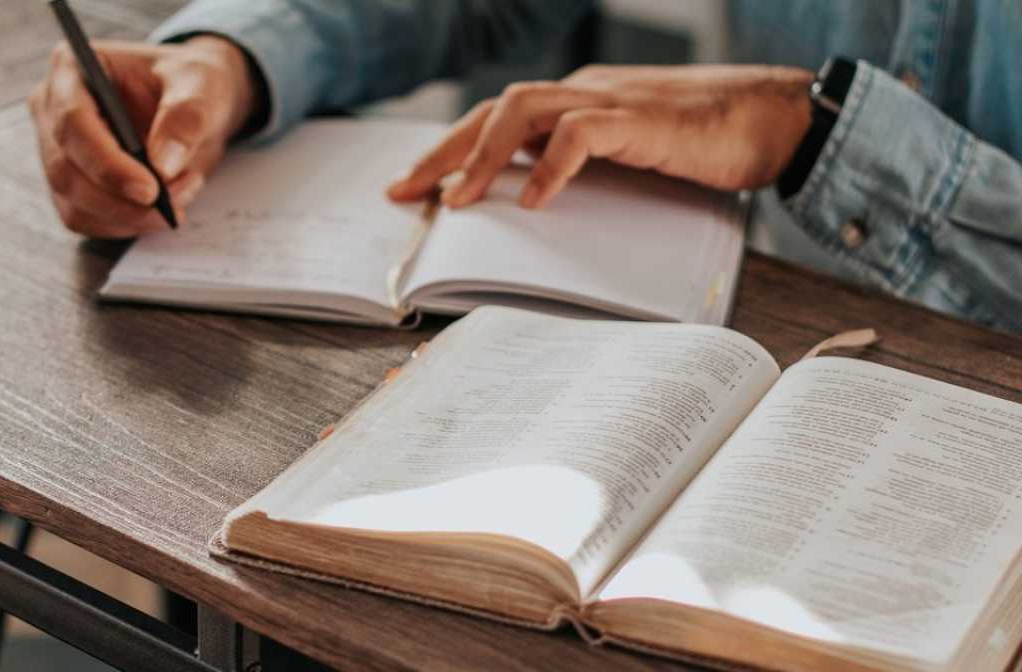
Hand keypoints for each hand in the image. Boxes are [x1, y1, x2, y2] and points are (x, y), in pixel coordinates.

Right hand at [28, 36, 257, 237]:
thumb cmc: (189, 82)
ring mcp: (58, 152)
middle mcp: (52, 111)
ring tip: (181, 193)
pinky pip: (90, 221)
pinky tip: (164, 204)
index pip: (72, 123)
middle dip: (123, 200)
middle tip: (175, 201)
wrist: (196, 105)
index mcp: (71, 70)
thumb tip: (163, 166)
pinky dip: (130, 223)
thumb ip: (186, 118)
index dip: (106, 163)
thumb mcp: (201, 84)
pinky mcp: (73, 187)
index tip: (149, 189)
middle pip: (66, 172)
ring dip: (132, 215)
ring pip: (76, 205)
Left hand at [387, 64, 813, 209]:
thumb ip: (585, 177)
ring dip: (483, 156)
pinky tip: (535, 201)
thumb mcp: (630, 164)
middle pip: (493, 111)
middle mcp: (583, 95)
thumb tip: (534, 213)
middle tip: (404, 193)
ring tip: (458, 200)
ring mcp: (610, 102)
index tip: (412, 188)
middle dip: (443, 153)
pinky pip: (582, 133)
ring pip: (524, 109)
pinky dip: (551, 167)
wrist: (775, 117)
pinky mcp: (641, 119)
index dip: (450, 151)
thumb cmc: (707, 143)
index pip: (496, 120)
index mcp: (576, 104)